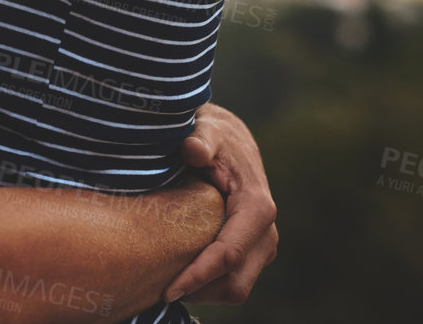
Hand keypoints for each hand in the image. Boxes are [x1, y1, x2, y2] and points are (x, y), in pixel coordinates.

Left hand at [164, 103, 278, 304]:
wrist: (232, 141)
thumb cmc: (214, 136)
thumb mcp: (207, 129)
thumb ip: (201, 138)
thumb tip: (193, 150)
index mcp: (256, 207)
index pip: (228, 254)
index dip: (198, 275)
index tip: (168, 289)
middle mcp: (266, 233)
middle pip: (234, 282)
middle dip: (198, 291)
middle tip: (156, 291)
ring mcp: (262, 247)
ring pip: (235, 289)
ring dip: (202, 293)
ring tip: (163, 284)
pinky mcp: (253, 254)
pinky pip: (231, 283)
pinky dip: (207, 287)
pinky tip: (177, 275)